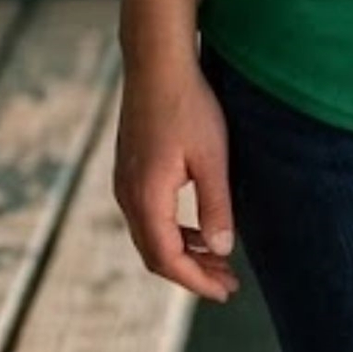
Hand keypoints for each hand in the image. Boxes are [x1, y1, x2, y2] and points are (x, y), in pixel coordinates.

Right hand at [115, 56, 240, 302]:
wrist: (156, 62)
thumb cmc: (187, 105)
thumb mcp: (212, 157)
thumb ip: (216, 206)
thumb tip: (221, 250)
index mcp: (147, 199)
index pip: (169, 260)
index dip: (198, 281)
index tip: (226, 290)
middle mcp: (128, 196)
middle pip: (156, 255)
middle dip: (192, 273)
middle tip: (227, 281)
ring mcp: (125, 182)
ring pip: (150, 236)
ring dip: (183, 252)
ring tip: (218, 257)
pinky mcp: (129, 169)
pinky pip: (148, 216)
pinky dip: (173, 231)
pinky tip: (198, 227)